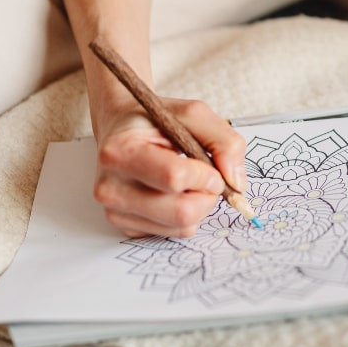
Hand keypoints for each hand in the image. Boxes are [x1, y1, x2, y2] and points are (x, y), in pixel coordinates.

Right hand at [92, 98, 246, 238]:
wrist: (121, 129)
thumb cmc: (154, 121)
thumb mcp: (193, 114)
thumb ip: (223, 141)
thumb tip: (236, 183)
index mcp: (120, 152)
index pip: (175, 178)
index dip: (206, 175)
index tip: (210, 165)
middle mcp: (111, 187)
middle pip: (181, 211)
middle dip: (208, 195)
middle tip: (207, 177)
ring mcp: (115, 210)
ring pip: (181, 226)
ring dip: (200, 205)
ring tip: (190, 182)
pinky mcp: (124, 225)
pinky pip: (173, 232)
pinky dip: (186, 215)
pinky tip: (174, 193)